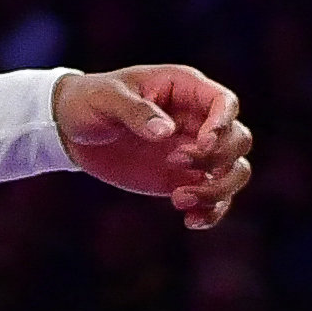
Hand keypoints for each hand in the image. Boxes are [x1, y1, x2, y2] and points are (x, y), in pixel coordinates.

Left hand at [59, 67, 252, 228]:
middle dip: (217, 158)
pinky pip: (215, 197)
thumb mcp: (107, 99)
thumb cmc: (91, 101)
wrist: (73, 130)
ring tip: (179, 199)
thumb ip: (136, 112)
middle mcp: (198, 121)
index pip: (225, 104)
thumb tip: (165, 132)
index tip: (202, 144)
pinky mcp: (185, 179)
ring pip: (235, 171)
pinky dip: (212, 211)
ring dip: (218, 190)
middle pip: (239, 139)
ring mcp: (195, 152)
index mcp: (185, 90)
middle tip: (175, 162)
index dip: (222, 125)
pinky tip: (190, 221)